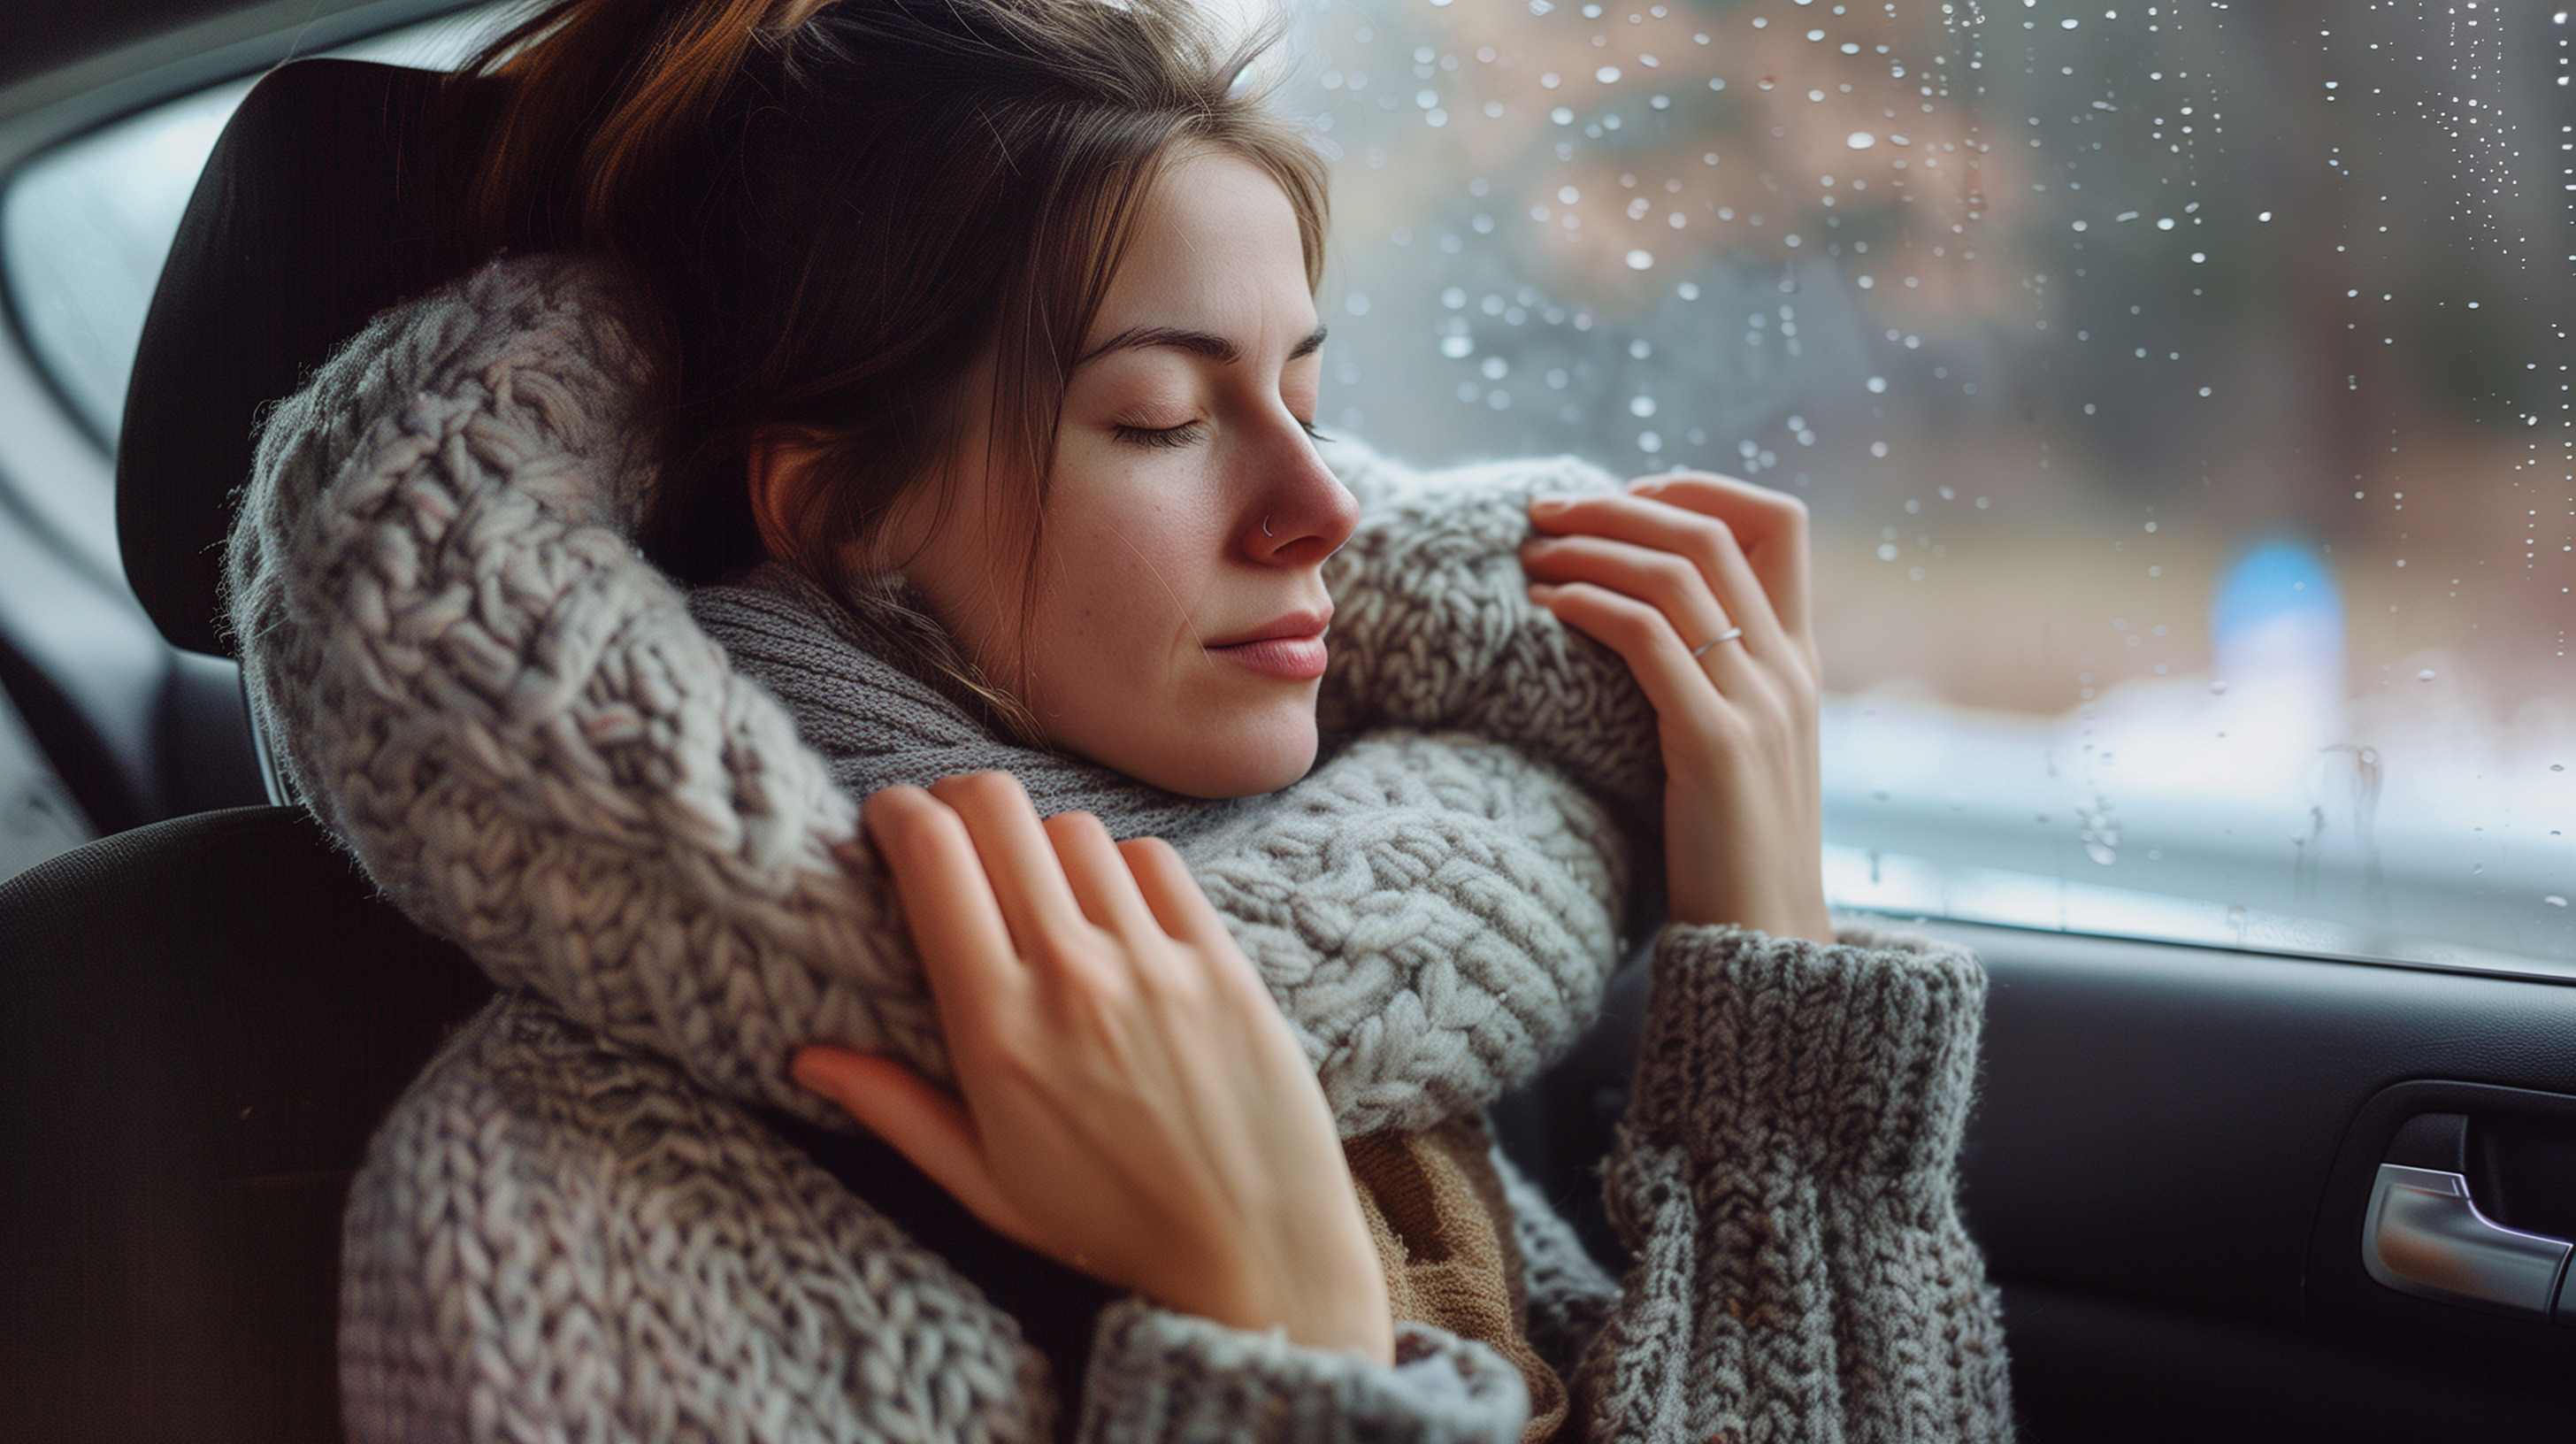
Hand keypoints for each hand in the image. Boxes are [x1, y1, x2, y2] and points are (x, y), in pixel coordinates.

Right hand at [790, 771, 1394, 1363]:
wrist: (1256, 1252)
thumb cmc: (1110, 1227)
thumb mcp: (984, 1184)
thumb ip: (894, 1108)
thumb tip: (806, 1056)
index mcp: (997, 1029)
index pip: (932, 856)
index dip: (897, 813)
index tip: (887, 823)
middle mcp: (1073, 976)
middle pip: (997, 810)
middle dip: (954, 799)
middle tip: (947, 830)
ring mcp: (1154, 960)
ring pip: (1074, 827)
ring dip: (1036, 837)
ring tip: (1029, 878)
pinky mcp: (1220, 959)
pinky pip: (1154, 860)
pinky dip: (1117, 864)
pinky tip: (1107, 905)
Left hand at [1517, 472, 1833, 943]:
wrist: (1767, 941)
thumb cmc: (1733, 851)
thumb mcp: (1741, 749)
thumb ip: (1714, 683)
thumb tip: (1640, 629)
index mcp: (1799, 661)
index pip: (1781, 524)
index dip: (1703, 490)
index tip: (1630, 498)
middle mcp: (1787, 669)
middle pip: (1710, 532)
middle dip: (1618, 506)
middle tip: (1544, 511)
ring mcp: (1758, 702)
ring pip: (1674, 573)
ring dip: (1590, 548)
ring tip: (1530, 555)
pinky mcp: (1715, 743)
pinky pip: (1646, 637)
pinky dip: (1588, 604)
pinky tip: (1545, 608)